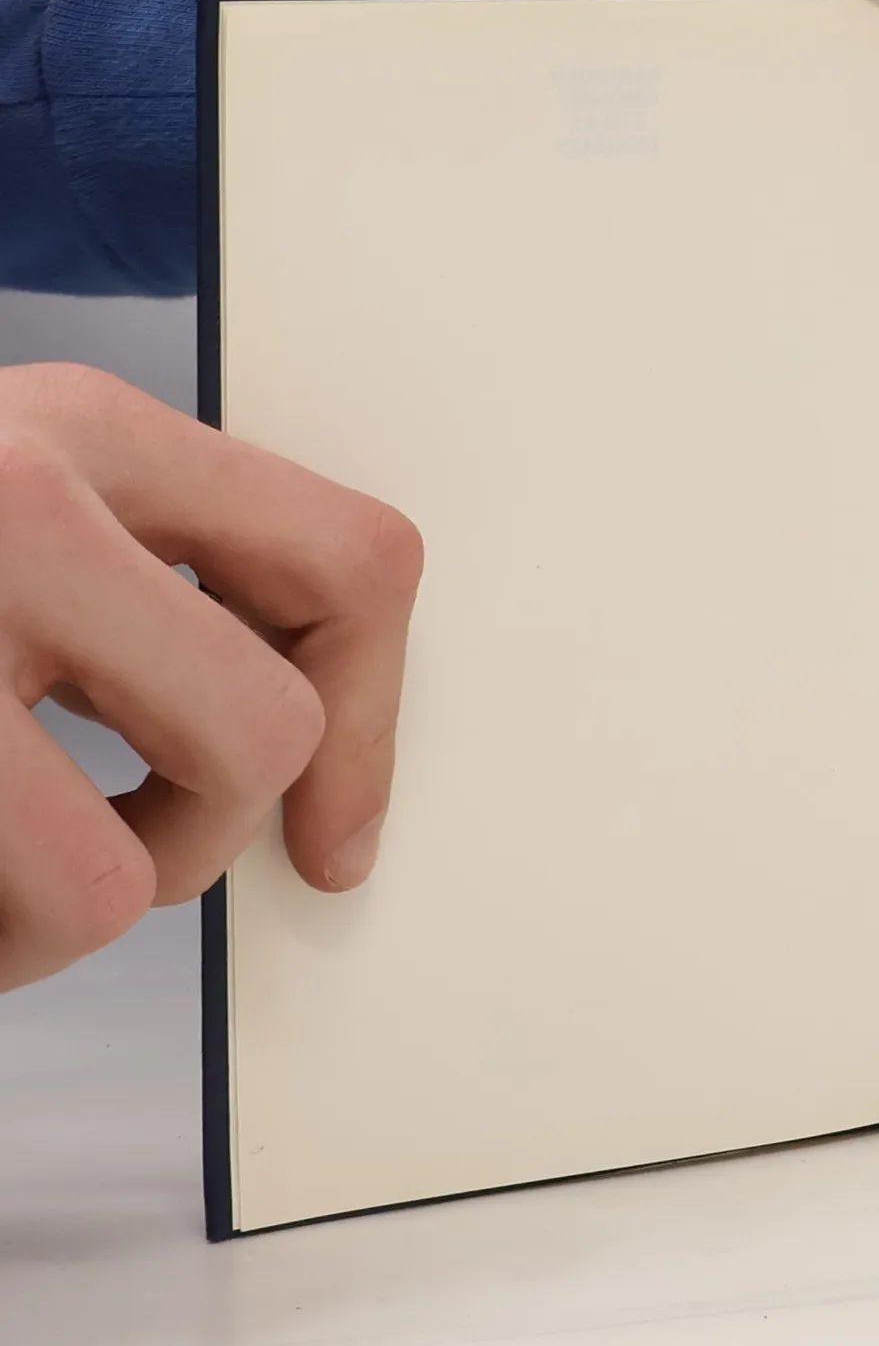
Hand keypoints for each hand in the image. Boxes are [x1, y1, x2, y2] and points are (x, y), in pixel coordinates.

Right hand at [0, 365, 421, 989]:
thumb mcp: (16, 512)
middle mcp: (17, 501)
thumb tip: (331, 788)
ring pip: (120, 880)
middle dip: (204, 834)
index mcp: (85, 429)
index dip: (376, 724)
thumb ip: (152, 588)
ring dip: (61, 916)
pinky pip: (17, 916)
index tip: (340, 840)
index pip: (356, 565)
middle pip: (266, 730)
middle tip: (112, 839)